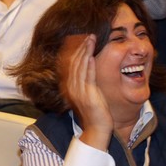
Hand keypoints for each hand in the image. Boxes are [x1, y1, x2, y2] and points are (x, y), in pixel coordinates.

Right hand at [60, 34, 112, 149]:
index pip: (70, 63)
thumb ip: (85, 81)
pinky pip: (87, 77)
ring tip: (91, 40)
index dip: (75, 50)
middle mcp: (71, 87)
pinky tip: (91, 56)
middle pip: (74, 62)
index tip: (81, 38)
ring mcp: (78, 91)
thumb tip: (88, 66)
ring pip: (80, 67)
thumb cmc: (95, 112)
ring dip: (85, 52)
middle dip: (81, 47)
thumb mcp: (87, 94)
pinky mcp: (88, 95)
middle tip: (88, 35)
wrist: (96, 129)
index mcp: (69, 86)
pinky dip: (88, 65)